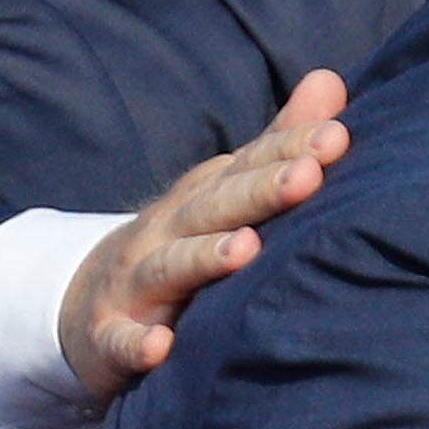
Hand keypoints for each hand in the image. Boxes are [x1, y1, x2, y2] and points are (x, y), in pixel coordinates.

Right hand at [57, 69, 347, 402]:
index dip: (289, 150)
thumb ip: (279, 145)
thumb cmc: (185, 240)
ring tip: (244, 249)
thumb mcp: (227, 190)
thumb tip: (331, 81)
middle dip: (260, 191)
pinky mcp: (111, 335)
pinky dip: (139, 343)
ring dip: (204, 257)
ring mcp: (136, 282)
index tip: (336, 136)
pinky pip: (123, 341)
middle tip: (307, 177)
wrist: (92, 304)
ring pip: (171, 266)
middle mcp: (168, 231)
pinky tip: (162, 346)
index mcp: (205, 196)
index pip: (249, 166)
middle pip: (215, 207)